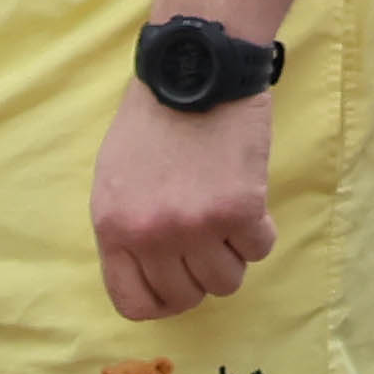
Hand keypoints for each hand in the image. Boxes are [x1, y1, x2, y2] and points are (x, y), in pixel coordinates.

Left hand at [92, 76, 277, 323]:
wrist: (196, 70)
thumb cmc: (154, 120)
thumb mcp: (114, 180)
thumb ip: (127, 230)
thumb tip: (149, 273)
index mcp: (113, 230)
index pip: (134, 303)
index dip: (162, 302)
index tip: (179, 286)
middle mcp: (151, 235)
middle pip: (185, 297)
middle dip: (201, 278)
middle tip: (211, 246)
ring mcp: (196, 226)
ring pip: (226, 281)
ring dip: (233, 256)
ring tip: (229, 220)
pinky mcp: (240, 209)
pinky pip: (259, 249)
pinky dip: (260, 231)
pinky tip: (251, 202)